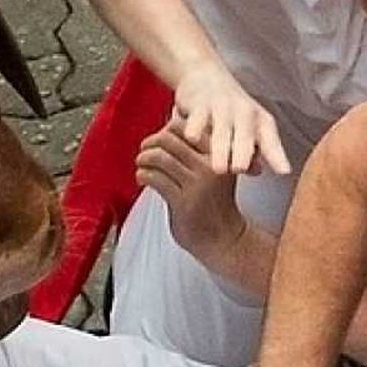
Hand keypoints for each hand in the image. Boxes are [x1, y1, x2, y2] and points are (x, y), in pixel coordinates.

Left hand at [136, 124, 246, 265]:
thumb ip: (196, 151)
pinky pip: (155, 179)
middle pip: (170, 139)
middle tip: (144, 149)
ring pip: (160, 157)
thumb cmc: (215, 204)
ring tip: (141, 163)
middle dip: (151, 142)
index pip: (187, 127)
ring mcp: (198, 184)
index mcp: (221, 154)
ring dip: (144, 158)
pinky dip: (143, 175)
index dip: (166, 130)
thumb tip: (166, 127)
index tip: (159, 139)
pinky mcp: (184, 202)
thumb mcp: (214, 171)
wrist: (224, 239)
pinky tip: (142, 178)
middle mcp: (212, 165)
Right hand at [172, 62, 289, 176]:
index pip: (271, 142)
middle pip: (245, 142)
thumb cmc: (230, 109)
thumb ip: (254, 152)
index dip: (277, 158)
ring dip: (220, 155)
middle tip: (236, 170)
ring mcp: (222, 108)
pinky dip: (194, 134)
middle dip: (241, 160)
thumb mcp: (248, 128)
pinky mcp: (199, 106)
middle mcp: (245, 113)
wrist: (204, 75)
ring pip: (221, 137)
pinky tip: (192, 139)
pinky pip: (195, 127)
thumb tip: (257, 171)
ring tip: (218, 168)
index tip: (284, 171)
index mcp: (261, 122)